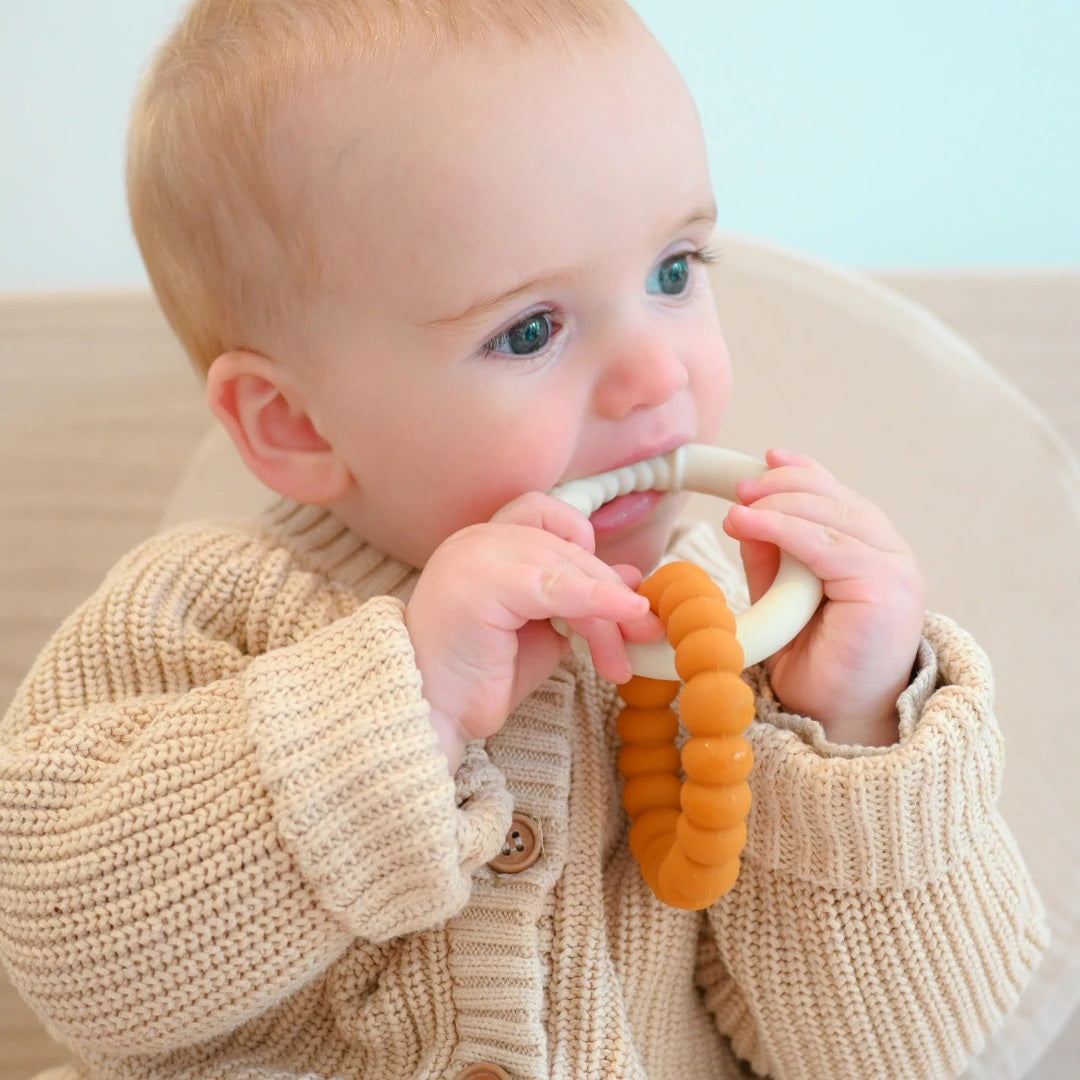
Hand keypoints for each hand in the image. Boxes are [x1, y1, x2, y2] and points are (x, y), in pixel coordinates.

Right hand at [406, 492, 662, 770]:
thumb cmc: (479, 676)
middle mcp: (479, 538)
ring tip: (617, 662)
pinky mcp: (486, 584)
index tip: (611, 597)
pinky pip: (558, 586)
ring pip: (568, 569)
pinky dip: (599, 600)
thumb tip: (632, 579)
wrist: (431, 713)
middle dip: (611, 596)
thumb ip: (578, 599)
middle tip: (640, 640)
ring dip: (605, 616)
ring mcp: (478, 554)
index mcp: (486, 541)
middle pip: (569, 550)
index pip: (551, 520)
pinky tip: (628, 614)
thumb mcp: (541, 630)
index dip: (587, 550)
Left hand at [723, 449, 925, 745]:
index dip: (803, 473)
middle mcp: (890, 553)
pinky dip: (783, 529)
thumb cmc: (812, 663)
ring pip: (831, 516)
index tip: (766, 460)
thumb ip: (771, 556)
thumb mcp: (782, 596)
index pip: (838, 497)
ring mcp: (895, 568)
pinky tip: (749, 523)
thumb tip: (746, 513)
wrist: (836, 717)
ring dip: (779, 504)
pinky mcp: (887, 587)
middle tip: (741, 487)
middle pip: (836, 500)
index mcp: (871, 551)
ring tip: (739, 505)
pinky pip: (827, 545)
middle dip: (784, 486)